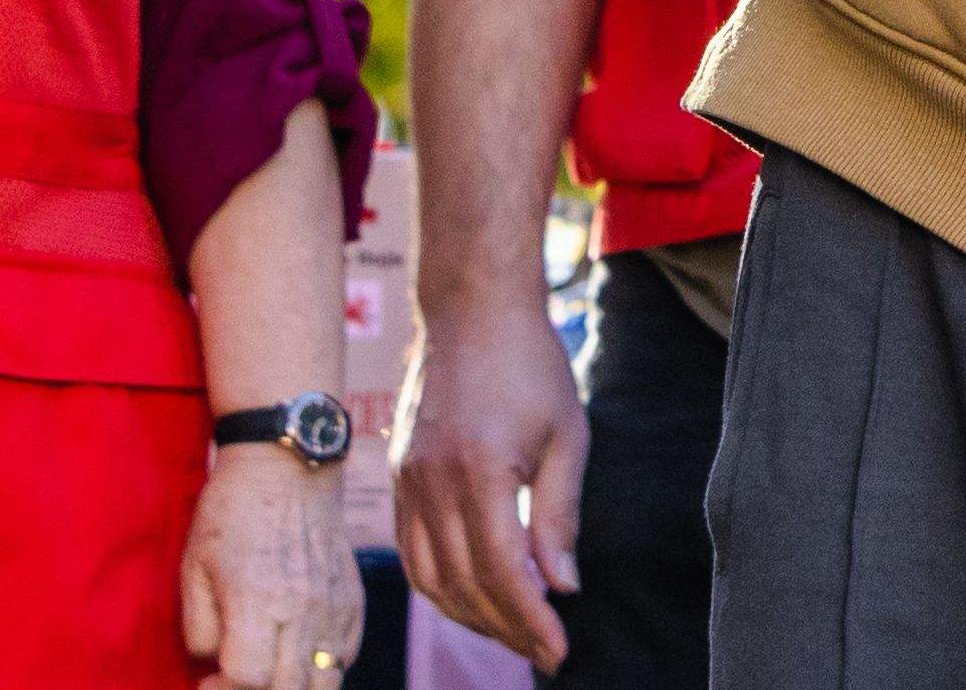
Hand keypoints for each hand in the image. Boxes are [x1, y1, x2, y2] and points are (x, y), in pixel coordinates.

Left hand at [182, 444, 350, 689]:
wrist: (289, 465)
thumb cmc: (231, 514)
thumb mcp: (193, 569)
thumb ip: (199, 629)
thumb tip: (214, 662)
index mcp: (257, 601)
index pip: (248, 679)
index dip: (221, 689)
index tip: (206, 678)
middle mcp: (303, 609)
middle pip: (289, 688)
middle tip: (234, 676)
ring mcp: (334, 605)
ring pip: (325, 681)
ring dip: (292, 686)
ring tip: (268, 673)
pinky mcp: (353, 597)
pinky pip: (346, 654)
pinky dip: (323, 667)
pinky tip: (298, 654)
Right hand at [394, 292, 587, 668]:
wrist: (472, 313)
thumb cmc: (531, 366)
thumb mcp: (566, 436)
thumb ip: (559, 516)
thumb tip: (562, 587)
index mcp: (480, 474)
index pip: (503, 573)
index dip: (530, 620)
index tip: (558, 651)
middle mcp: (433, 487)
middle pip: (463, 586)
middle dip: (505, 628)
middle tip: (543, 651)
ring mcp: (408, 486)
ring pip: (430, 579)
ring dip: (470, 616)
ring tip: (513, 632)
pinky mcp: (400, 481)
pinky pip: (412, 554)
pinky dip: (440, 587)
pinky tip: (472, 598)